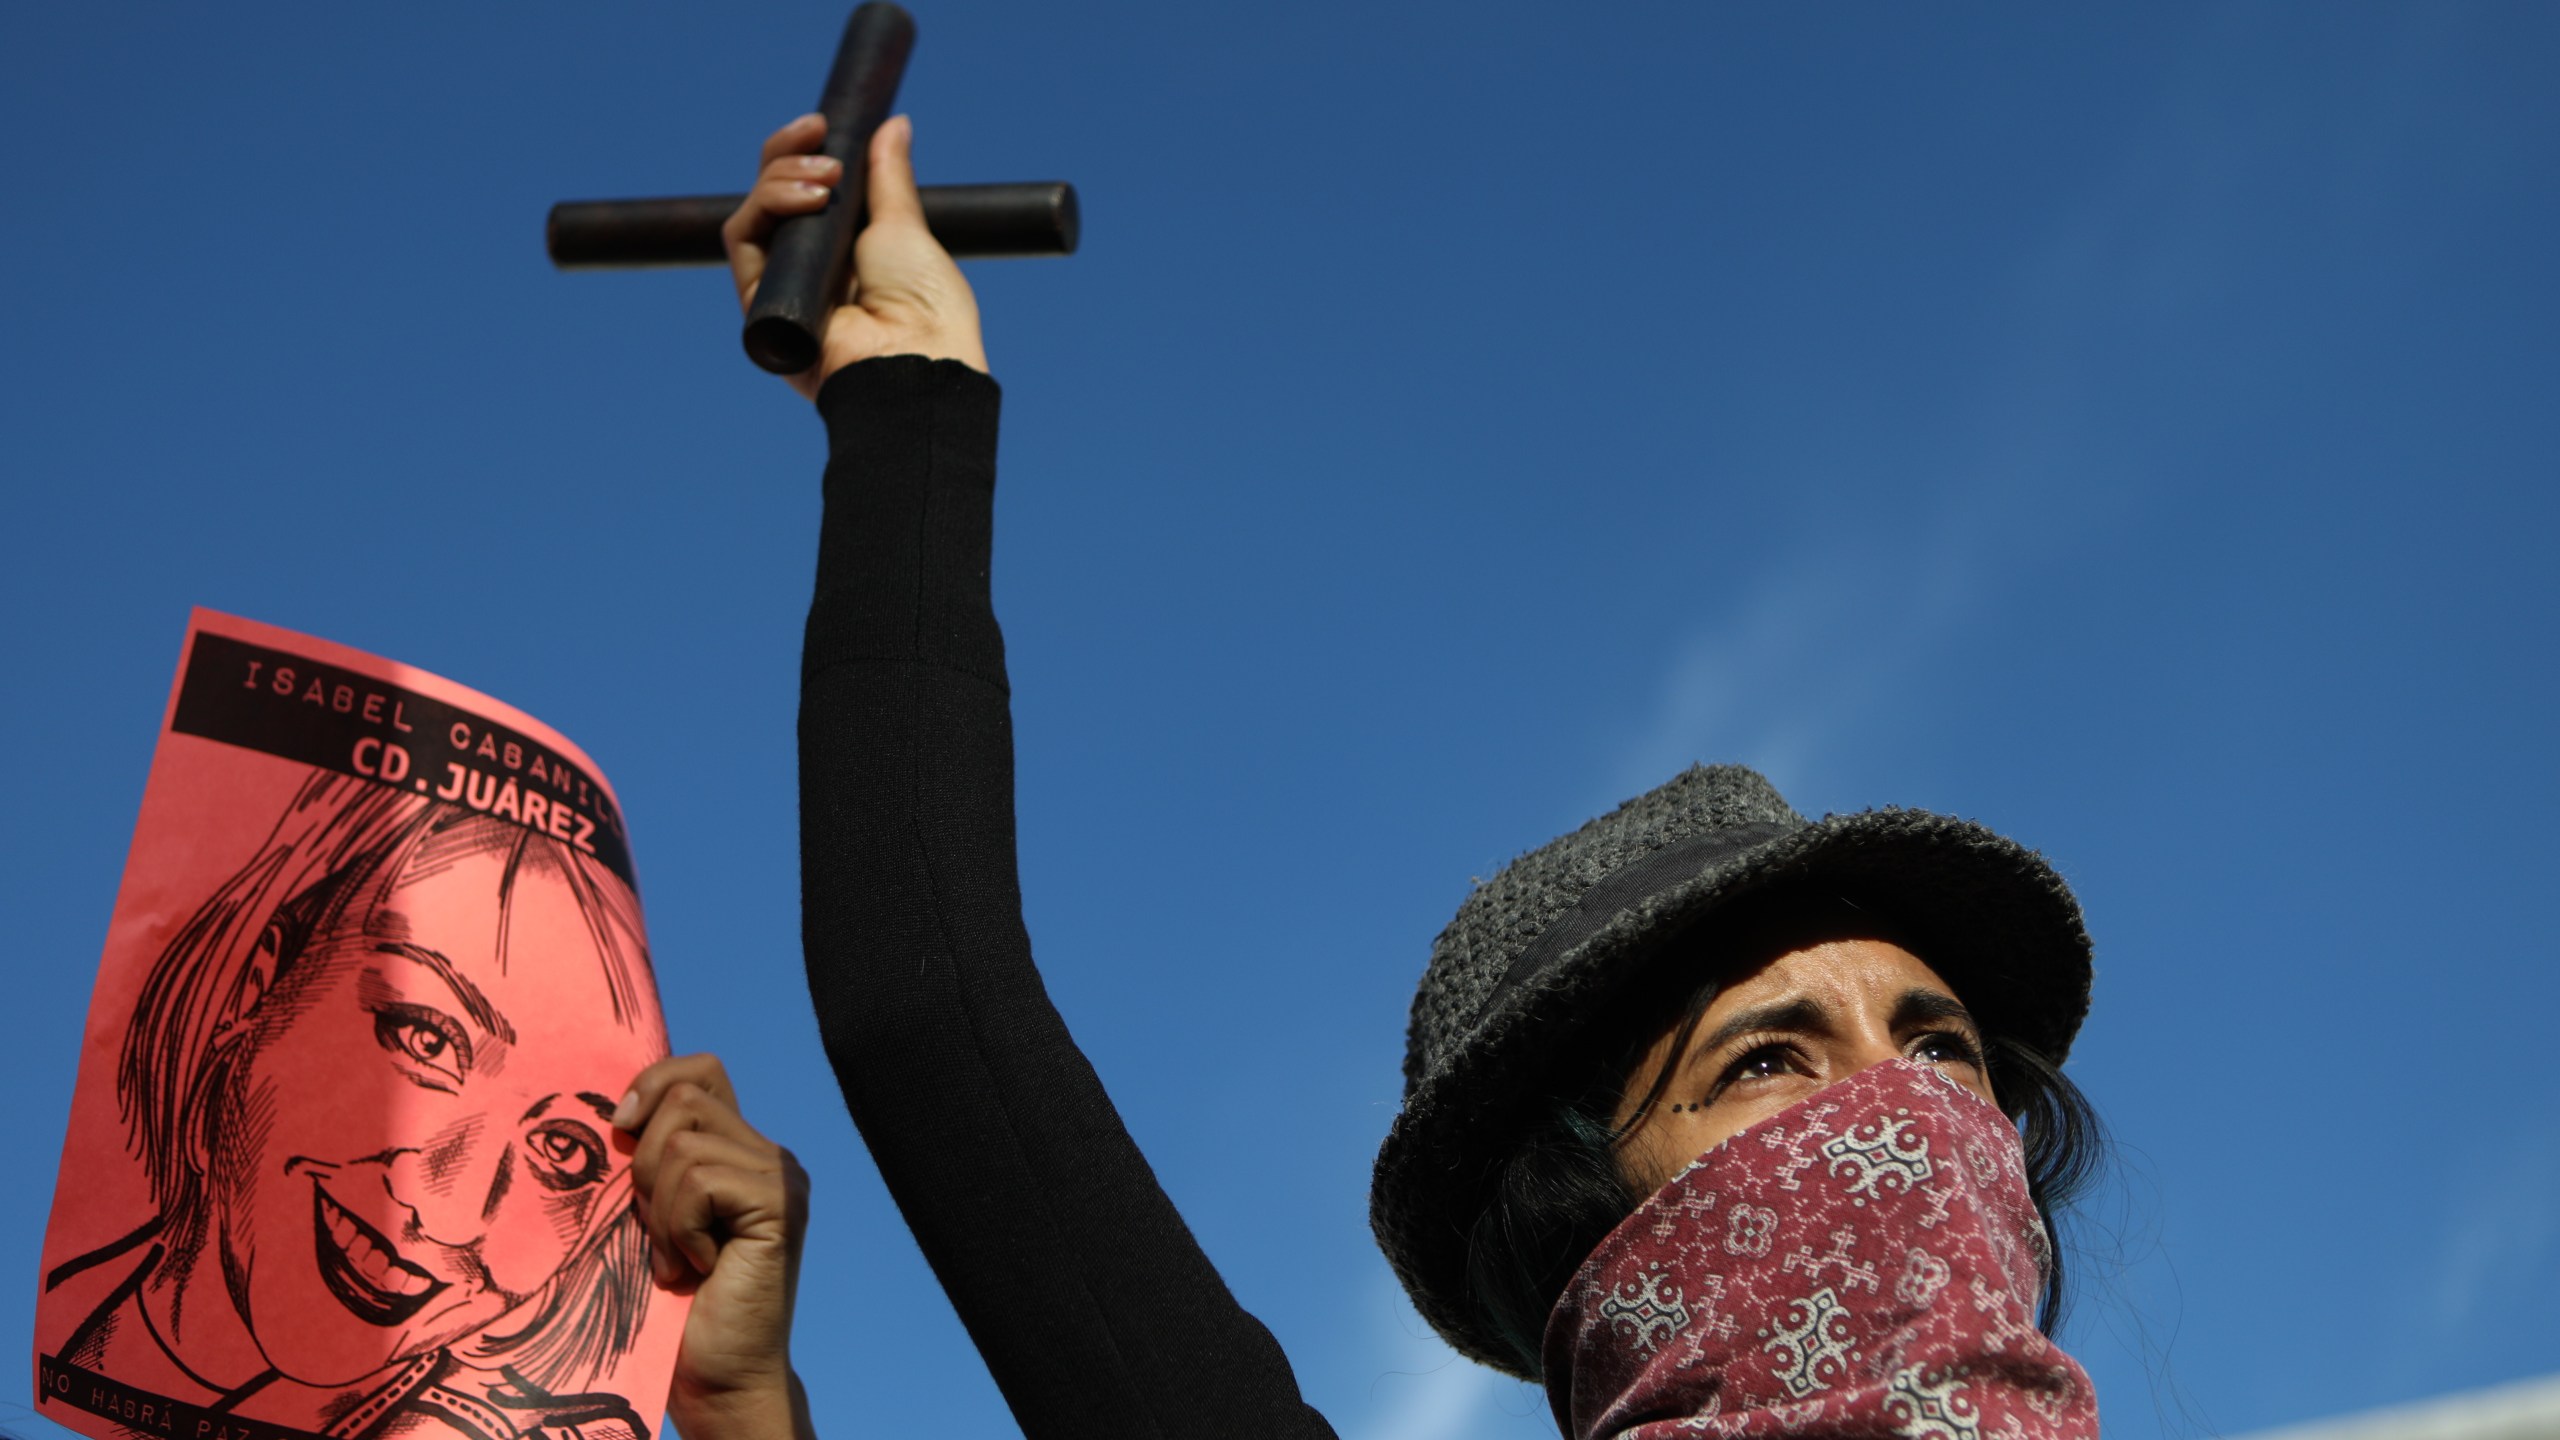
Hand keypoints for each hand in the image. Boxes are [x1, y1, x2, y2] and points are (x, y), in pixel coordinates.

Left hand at [614, 1055, 813, 1439]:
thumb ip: (652, 1162)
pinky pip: (700, 1180)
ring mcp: (781, 1178)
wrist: (718, 1380)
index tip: (618, 1129)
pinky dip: (678, 1227)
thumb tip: (611, 1109)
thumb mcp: (654, 1217)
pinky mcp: (779, 1205)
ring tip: (677, 1259)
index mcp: (743, 1153)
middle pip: (684, 1098)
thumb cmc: (675, 1310)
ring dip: (660, 1210)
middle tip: (655, 1230)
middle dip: (644, 1164)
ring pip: (683, 1144)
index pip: (700, 1072)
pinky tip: (695, 1268)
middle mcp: (772, 1156)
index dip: (653, 1084)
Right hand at [724, 112, 988, 398]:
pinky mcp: (759, 303)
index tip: (821, 126)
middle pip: (772, 197)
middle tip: (823, 146)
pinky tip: (804, 201)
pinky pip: (742, 239)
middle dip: (788, 156)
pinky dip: (764, 207)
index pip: (804, 191)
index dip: (804, 154)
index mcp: (846, 252)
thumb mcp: (904, 226)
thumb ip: (888, 175)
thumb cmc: (925, 304)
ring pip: (754, 213)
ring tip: (825, 181)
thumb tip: (894, 125)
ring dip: (779, 179)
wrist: (917, 356)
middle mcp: (810, 270)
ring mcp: (783, 286)